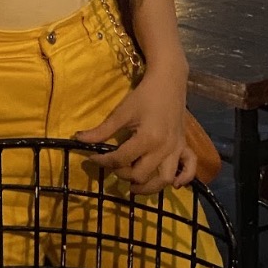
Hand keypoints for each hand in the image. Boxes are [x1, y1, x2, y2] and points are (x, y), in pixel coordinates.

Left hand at [75, 63, 196, 192]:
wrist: (168, 80)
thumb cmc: (144, 95)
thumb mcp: (122, 112)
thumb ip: (102, 130)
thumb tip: (78, 139)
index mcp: (147, 139)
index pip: (120, 159)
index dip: (102, 161)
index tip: (92, 157)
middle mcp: (164, 148)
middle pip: (141, 175)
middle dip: (123, 174)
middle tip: (115, 166)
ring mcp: (176, 149)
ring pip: (164, 179)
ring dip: (149, 187)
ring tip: (135, 185)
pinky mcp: (184, 146)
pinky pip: (189, 168)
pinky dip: (184, 178)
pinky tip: (174, 184)